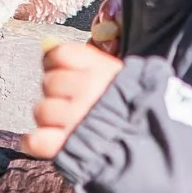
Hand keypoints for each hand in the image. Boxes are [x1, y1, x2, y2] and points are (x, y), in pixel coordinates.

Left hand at [21, 40, 124, 161]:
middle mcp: (88, 92)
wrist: (155, 147)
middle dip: (56, 92)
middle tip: (72, 101)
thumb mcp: (117, 75)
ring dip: (50, 118)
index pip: (58, 55)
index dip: (55, 63)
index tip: (64, 71)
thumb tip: (47, 45)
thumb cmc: (135, 108)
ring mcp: (76, 120)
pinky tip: (45, 139)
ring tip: (67, 123)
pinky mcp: (67, 147)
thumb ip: (84, 59)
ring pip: (41, 111)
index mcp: (102, 71)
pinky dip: (35, 142)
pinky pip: (37, 142)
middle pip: (49, 82)